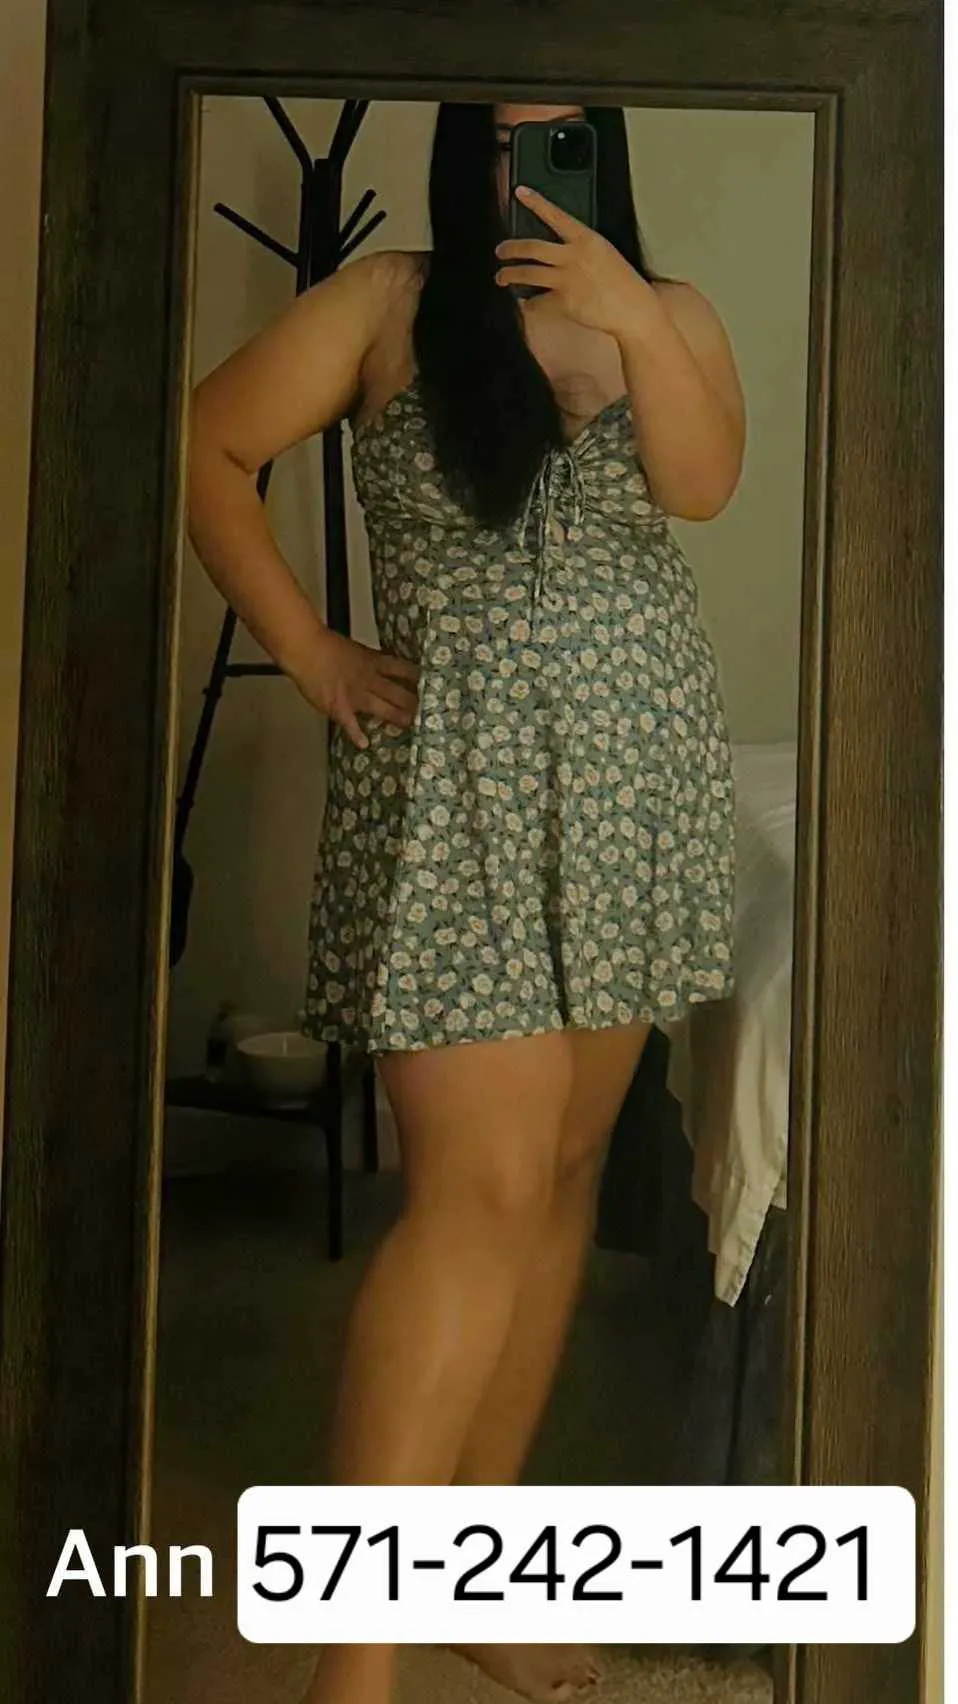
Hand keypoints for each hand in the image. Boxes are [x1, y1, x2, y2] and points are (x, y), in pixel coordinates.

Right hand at [293, 626, 419, 750]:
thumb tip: (386, 669)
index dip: (419, 679)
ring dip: (398, 717)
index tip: (434, 686)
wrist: (305, 648)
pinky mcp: (338, 706)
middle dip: (415, 703)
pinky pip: (349, 722)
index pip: (403, 669)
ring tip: (413, 726)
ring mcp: (355, 694)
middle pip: (398, 692)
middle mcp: (369, 679)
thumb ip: (373, 662)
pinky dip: (356, 733)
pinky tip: (364, 743)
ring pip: (382, 708)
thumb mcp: (357, 650)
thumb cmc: (328, 646)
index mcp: (374, 662)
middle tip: (431, 713)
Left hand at [495, 185, 659, 340]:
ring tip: (502, 277)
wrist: (633, 308)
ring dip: (509, 275)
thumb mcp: (604, 253)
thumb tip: (558, 250)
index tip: (520, 192)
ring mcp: (566, 280)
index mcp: (586, 239)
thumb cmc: (622, 282)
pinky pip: (537, 302)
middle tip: (500, 250)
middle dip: (510, 248)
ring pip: (527, 274)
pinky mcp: (563, 302)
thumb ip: (580, 247)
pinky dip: (529, 304)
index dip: (535, 202)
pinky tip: (527, 303)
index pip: (556, 215)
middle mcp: (573, 257)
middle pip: (532, 247)